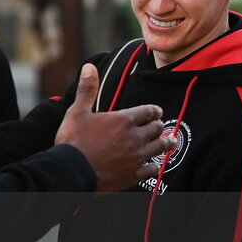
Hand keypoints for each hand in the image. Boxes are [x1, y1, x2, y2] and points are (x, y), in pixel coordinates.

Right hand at [56, 64, 174, 192]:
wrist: (72, 171)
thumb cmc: (73, 140)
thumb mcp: (77, 111)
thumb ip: (87, 89)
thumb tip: (89, 67)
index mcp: (123, 120)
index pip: (147, 111)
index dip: (153, 110)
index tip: (156, 111)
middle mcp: (135, 137)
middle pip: (156, 128)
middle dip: (159, 126)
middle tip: (160, 126)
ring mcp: (136, 157)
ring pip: (160, 148)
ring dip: (166, 143)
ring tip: (170, 142)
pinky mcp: (133, 175)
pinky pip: (151, 169)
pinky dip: (154, 166)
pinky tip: (154, 166)